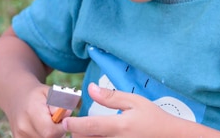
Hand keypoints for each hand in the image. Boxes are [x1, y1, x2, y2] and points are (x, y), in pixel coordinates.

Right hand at [4, 83, 68, 137]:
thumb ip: (60, 103)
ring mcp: (19, 135)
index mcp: (31, 111)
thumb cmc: (38, 95)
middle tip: (55, 122)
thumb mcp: (50, 92)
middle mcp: (23, 126)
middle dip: (57, 133)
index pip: (50, 131)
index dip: (61, 128)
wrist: (17, 97)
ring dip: (50, 136)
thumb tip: (67, 114)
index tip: (62, 121)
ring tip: (48, 124)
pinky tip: (41, 128)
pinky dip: (43, 136)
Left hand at [63, 83, 190, 137]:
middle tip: (80, 124)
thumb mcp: (135, 102)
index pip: (88, 127)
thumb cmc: (154, 119)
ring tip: (90, 130)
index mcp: (119, 127)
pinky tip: (100, 135)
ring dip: (87, 137)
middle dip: (78, 132)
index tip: (65, 120)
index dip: (73, 123)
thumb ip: (111, 97)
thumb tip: (91, 88)